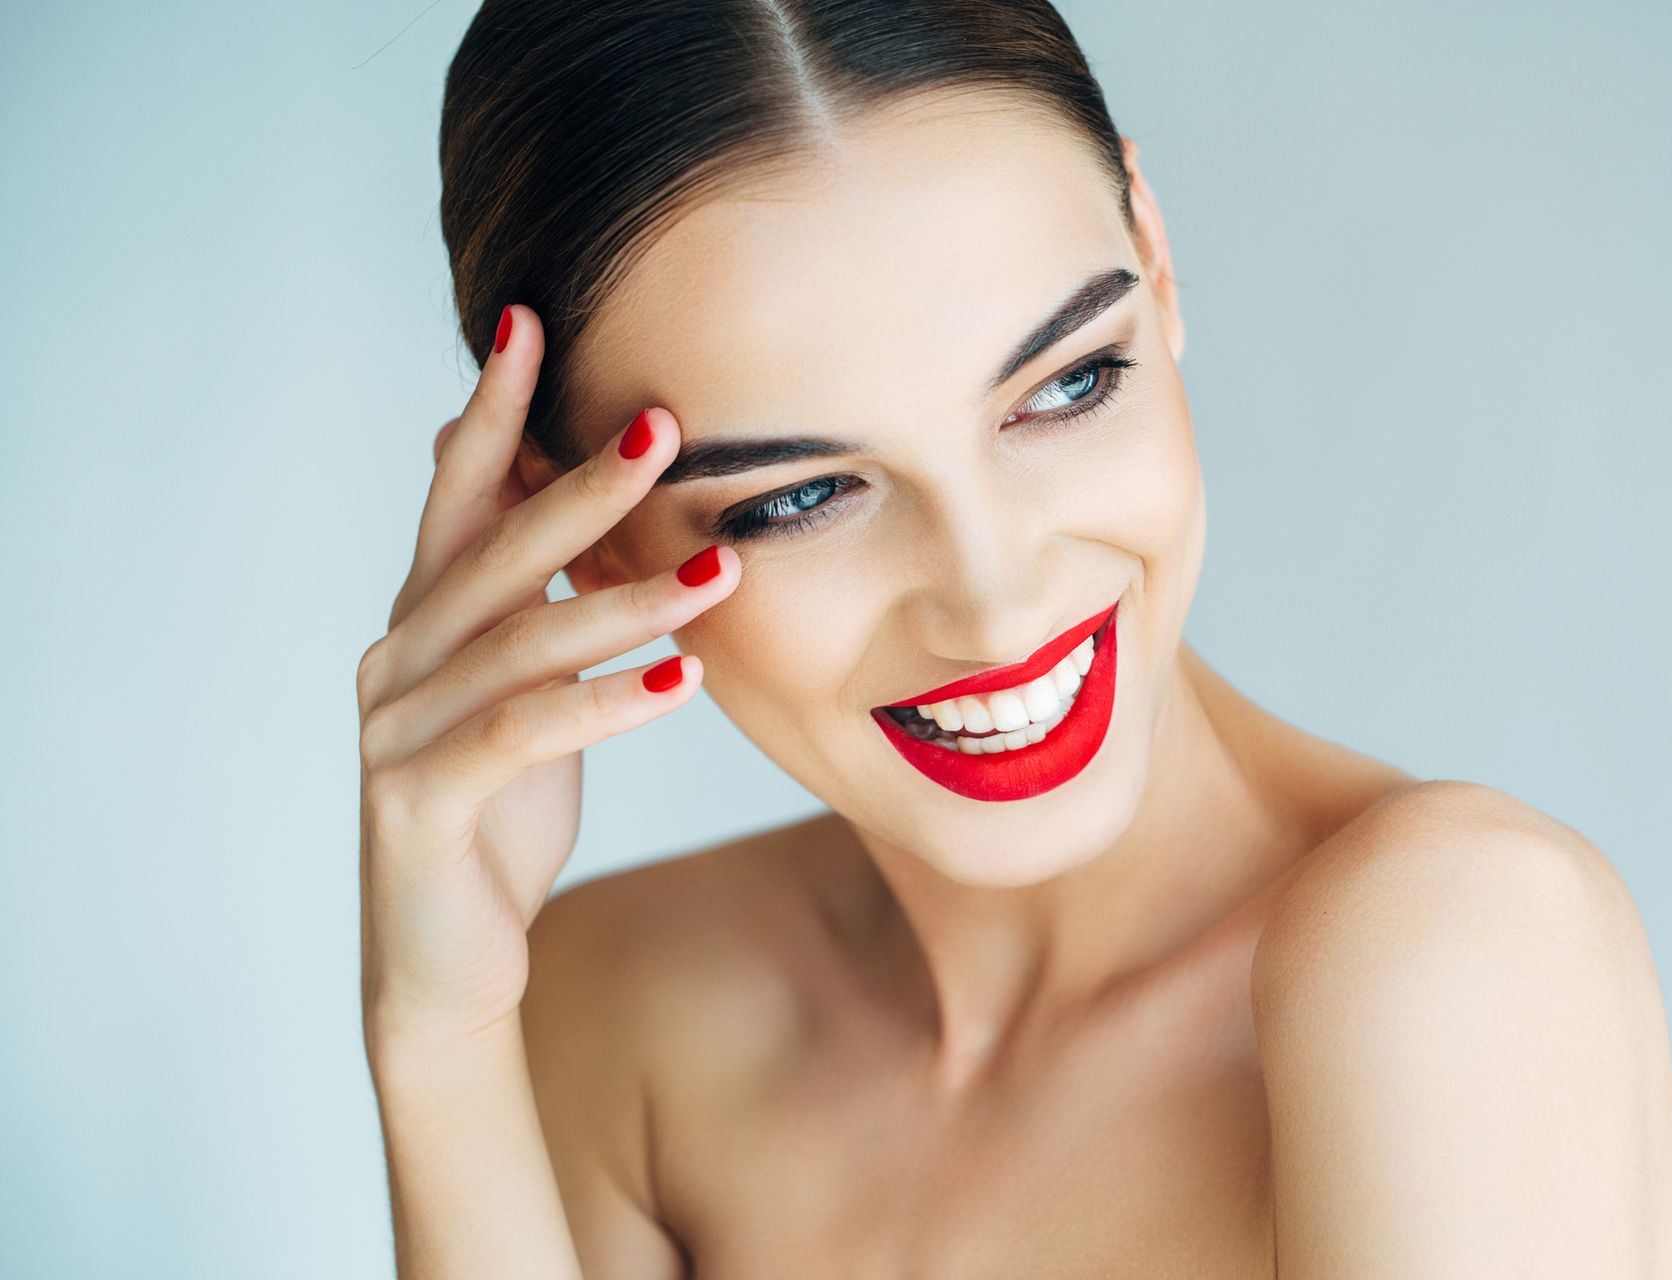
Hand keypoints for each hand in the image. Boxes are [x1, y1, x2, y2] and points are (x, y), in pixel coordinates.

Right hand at [354, 304, 737, 1050]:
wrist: (448, 958)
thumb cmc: (500, 809)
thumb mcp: (520, 691)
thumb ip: (529, 602)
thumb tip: (561, 497)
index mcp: (424, 621)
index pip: (457, 496)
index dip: (489, 411)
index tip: (531, 323)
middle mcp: (397, 660)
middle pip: (496, 553)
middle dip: (581, 486)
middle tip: (664, 426)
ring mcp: (399, 731)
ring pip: (523, 642)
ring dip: (627, 600)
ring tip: (720, 568)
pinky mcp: (423, 803)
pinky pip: (524, 735)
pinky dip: (606, 702)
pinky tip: (682, 677)